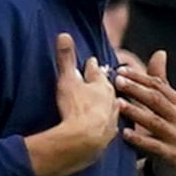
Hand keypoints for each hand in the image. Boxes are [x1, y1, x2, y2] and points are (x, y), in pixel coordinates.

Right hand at [56, 31, 119, 155]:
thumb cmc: (76, 108)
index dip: (92, 66)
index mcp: (101, 85)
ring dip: (107, 104)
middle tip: (101, 80)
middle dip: (103, 84)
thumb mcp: (67, 79)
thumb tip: (64, 35)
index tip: (92, 61)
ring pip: (111, 107)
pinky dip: (106, 124)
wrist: (85, 141)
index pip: (96, 71)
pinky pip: (108, 127)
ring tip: (106, 102)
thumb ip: (66, 58)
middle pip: (107, 89)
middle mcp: (111, 101)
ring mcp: (111, 119)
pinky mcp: (108, 137)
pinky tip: (106, 126)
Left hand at [116, 50, 175, 175]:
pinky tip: (124, 134)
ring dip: (135, 112)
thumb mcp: (168, 108)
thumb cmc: (170, 133)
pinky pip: (155, 147)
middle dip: (136, 90)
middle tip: (116, 82)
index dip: (139, 77)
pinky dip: (140, 140)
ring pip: (155, 122)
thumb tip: (159, 53)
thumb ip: (161, 83)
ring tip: (117, 105)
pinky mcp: (174, 157)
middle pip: (157, 100)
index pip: (159, 86)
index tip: (119, 71)